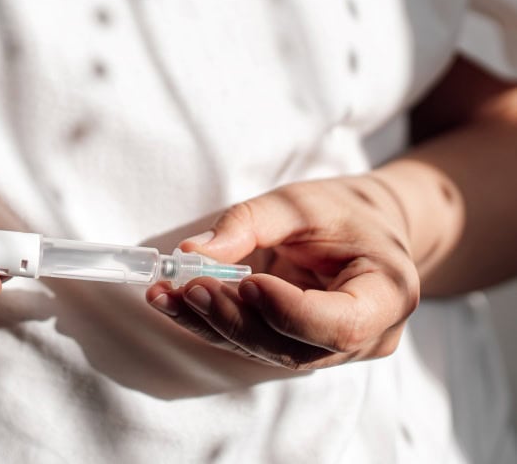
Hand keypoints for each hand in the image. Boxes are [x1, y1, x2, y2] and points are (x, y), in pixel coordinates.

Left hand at [146, 175, 419, 368]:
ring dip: (210, 324)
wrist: (365, 228)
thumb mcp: (301, 202)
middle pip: (294, 346)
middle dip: (234, 318)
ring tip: (166, 294)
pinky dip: (210, 323)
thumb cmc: (342, 211)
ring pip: (265, 350)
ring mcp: (330, 351)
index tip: (246, 282)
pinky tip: (173, 301)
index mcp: (387, 295)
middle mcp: (365, 336)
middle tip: (189, 286)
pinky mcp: (296, 348)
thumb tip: (191, 253)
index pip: (342, 324)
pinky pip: (251, 343)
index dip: (289, 311)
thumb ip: (249, 223)